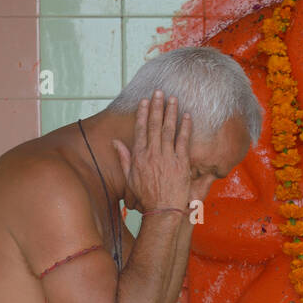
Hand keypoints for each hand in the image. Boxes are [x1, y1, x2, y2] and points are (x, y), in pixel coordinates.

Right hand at [114, 90, 191, 213]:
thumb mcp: (130, 177)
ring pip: (169, 129)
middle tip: (159, 92)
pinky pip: (183, 141)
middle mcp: (152, 153)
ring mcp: (167, 157)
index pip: (141, 129)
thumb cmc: (146, 196)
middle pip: (154, 125)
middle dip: (157, 106)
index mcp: (139, 156)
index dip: (143, 113)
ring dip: (171, 112)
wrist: (163, 210)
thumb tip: (115, 142)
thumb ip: (124, 157)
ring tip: (173, 99)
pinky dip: (185, 127)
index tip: (144, 101)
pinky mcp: (181, 163)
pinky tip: (187, 116)